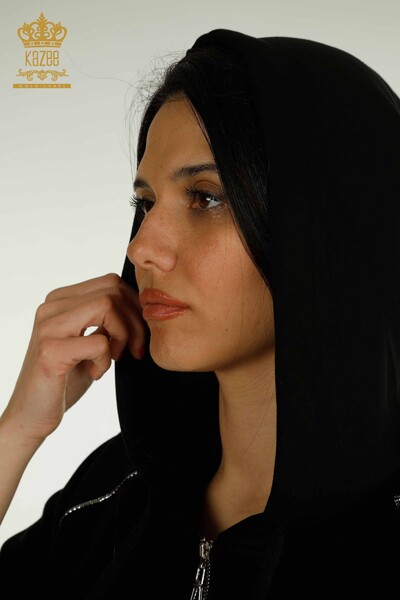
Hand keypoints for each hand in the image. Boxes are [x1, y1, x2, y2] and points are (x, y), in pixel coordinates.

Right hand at [2, 273, 145, 443]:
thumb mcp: (89, 342)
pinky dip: (106, 361)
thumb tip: (142, 306)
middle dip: (135, 321)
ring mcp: (49, 327)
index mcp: (60, 300)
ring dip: (123, 336)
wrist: (32, 414)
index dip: (134, 306)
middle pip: (112, 291)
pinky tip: (95, 373)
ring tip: (115, 358)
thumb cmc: (64, 379)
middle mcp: (51, 307)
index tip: (139, 335)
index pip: (110, 282)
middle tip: (134, 350)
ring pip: (107, 306)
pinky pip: (99, 342)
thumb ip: (106, 321)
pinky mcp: (51, 351)